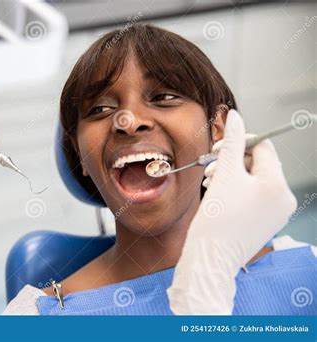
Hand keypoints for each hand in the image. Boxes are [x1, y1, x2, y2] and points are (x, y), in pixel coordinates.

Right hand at [167, 110, 296, 313]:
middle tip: (211, 167)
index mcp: (276, 185)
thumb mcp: (224, 174)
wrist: (210, 258)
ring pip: (255, 179)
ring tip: (211, 182)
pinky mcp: (267, 221)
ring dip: (233, 174)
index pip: (263, 147)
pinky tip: (220, 193)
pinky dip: (238, 190)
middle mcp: (284, 198)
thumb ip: (232, 142)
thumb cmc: (216, 220)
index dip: (240, 141)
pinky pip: (255, 195)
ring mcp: (277, 211)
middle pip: (260, 163)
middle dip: (233, 161)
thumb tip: (236, 116)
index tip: (219, 147)